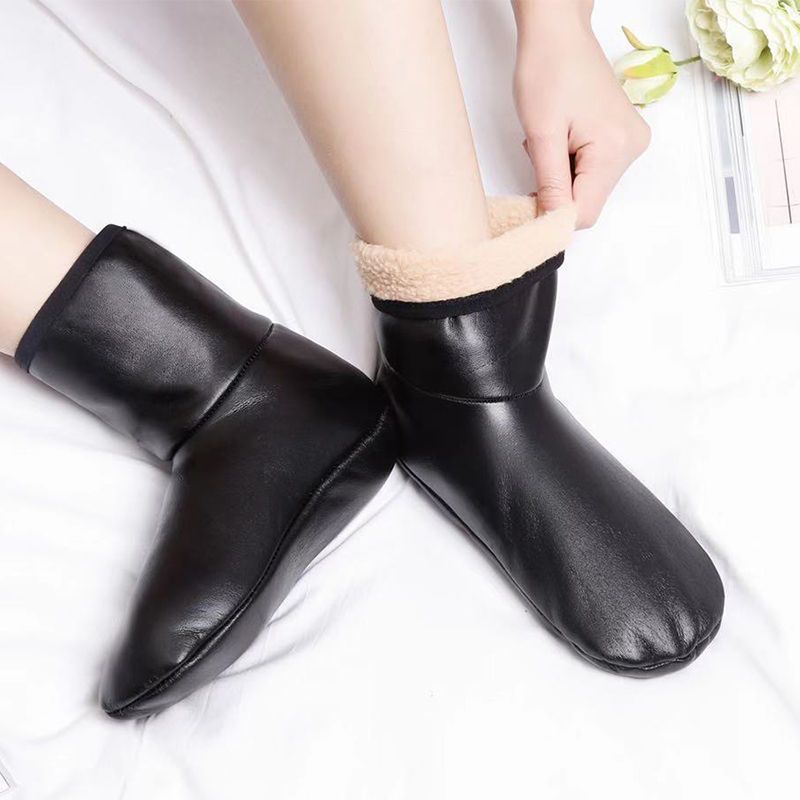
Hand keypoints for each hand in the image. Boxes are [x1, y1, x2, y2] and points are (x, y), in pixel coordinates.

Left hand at [512, 0, 650, 228]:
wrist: (558, 31)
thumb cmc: (548, 69)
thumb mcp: (541, 135)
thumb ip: (550, 185)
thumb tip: (551, 223)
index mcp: (614, 149)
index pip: (584, 212)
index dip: (553, 216)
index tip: (529, 204)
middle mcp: (630, 149)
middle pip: (587, 201)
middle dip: (556, 192)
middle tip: (537, 157)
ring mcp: (629, 142)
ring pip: (588, 187)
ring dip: (561, 176)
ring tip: (549, 141)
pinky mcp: (621, 137)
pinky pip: (592, 170)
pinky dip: (570, 165)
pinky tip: (561, 139)